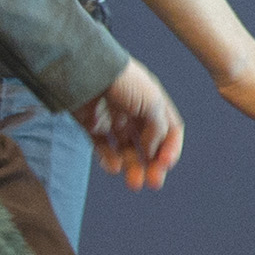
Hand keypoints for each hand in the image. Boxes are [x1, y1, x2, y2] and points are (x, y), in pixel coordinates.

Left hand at [80, 58, 186, 190]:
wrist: (85, 70)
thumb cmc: (123, 81)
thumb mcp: (152, 103)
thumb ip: (158, 129)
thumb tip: (152, 151)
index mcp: (154, 103)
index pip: (170, 130)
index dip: (170, 148)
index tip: (166, 164)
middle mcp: (135, 111)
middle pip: (148, 144)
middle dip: (152, 165)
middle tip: (153, 183)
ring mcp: (113, 118)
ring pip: (126, 149)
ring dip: (132, 167)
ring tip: (133, 183)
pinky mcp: (91, 124)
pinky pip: (103, 147)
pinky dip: (109, 159)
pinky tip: (114, 167)